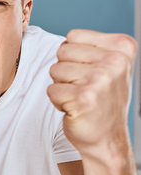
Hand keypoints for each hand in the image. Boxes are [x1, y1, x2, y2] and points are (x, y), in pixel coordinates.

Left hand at [47, 29, 136, 156]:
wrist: (108, 138)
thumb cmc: (102, 99)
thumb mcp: (108, 64)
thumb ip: (89, 45)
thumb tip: (59, 39)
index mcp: (122, 47)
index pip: (73, 36)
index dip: (73, 55)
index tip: (91, 71)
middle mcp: (115, 61)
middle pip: (61, 51)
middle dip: (65, 70)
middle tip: (84, 87)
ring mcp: (100, 79)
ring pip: (54, 70)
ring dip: (61, 86)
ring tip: (80, 97)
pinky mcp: (84, 98)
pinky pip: (51, 90)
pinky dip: (58, 101)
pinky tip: (75, 108)